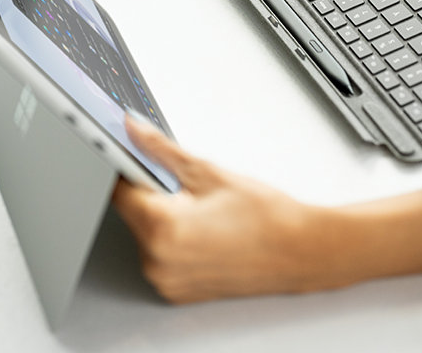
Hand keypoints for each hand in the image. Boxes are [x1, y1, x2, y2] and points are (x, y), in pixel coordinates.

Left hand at [112, 115, 332, 302]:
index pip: (120, 189)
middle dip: (153, 194)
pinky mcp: (176, 290)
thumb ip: (162, 150)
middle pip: (134, 213)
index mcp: (163, 229)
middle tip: (189, 187)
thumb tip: (134, 131)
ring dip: (163, 218)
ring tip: (204, 213)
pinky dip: (174, 241)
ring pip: (147, 235)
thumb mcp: (210, 173)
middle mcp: (158, 262)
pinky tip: (204, 232)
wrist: (301, 251)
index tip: (133, 155)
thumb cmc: (267, 216)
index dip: (129, 167)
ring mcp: (166, 280)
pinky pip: (160, 257)